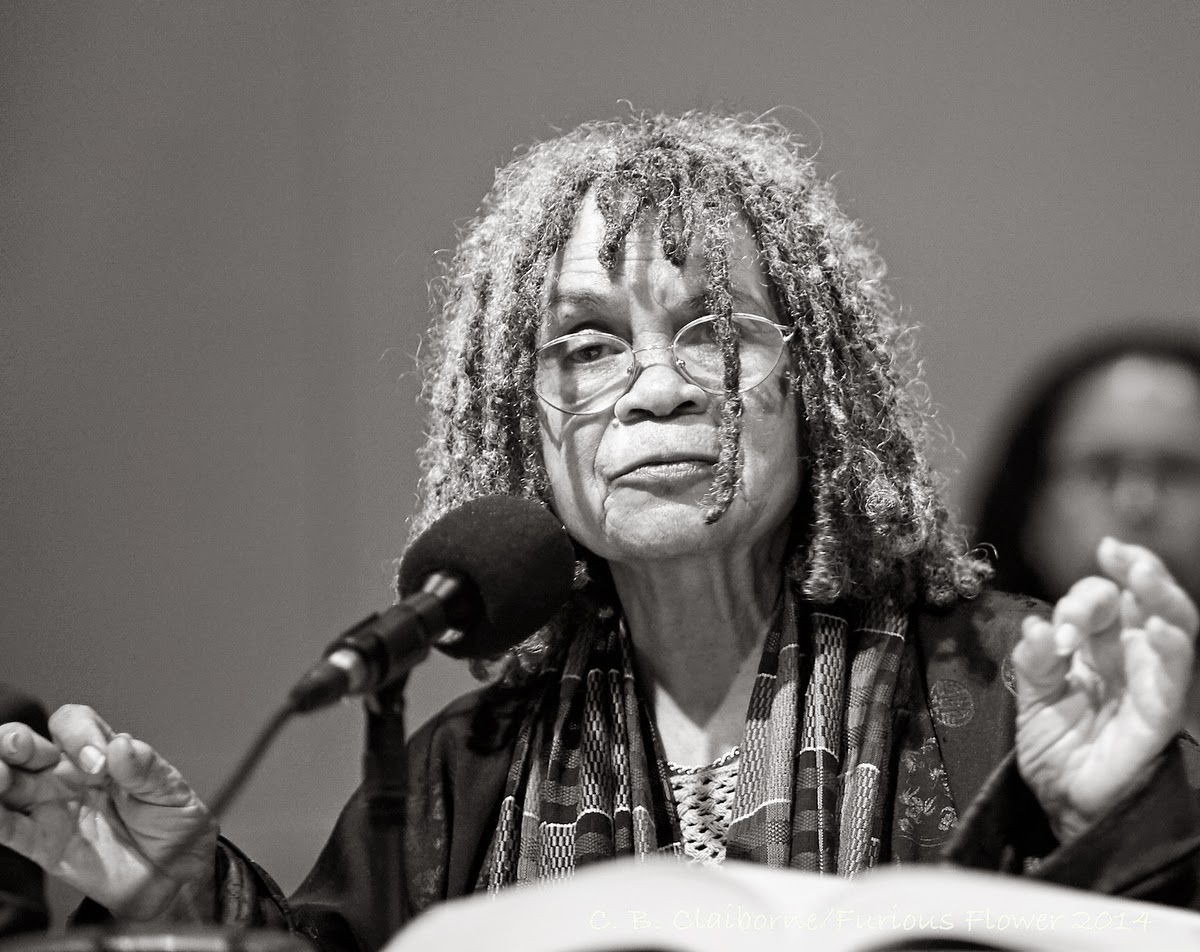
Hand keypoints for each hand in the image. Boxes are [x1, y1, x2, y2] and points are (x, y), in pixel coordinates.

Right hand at [0, 704, 217, 919]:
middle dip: (15, 740)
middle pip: (26, 746)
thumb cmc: (174, 826)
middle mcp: (69, 776)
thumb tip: (120, 746)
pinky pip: (8, 828)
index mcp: (102, 754)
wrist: (176, 876)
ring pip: (8, 783)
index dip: (78, 734)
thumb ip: (145, 769)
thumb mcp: (171, 792)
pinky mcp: (42, 844)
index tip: (97, 763)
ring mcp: (51, 808)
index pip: (73, 724)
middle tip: (22, 748)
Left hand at [1014, 537, 1199, 841]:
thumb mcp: (1033, 698)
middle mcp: (1130, 657)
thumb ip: (1034, 663)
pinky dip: (1171, 650)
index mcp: (1098, 647)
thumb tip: (1038, 628)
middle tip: (1114, 553)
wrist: (1064, 804)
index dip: (1083, 598)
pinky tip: (1160, 629)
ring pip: (1173, 626)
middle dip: (1132, 570)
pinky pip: (1173, 679)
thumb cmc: (1056, 750)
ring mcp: (1150, 682)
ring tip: (1141, 573)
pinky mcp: (1160, 714)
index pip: (1103, 602)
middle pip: (1144, 600)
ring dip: (1161, 595)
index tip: (1059, 623)